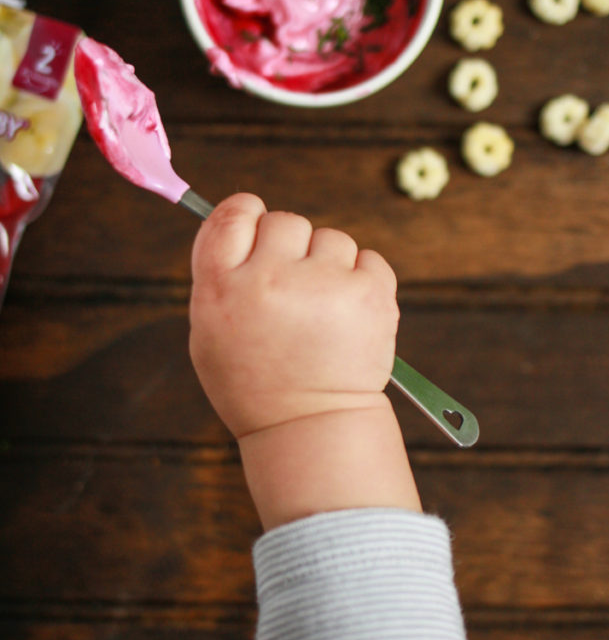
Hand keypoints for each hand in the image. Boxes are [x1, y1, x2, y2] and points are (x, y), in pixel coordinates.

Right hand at [189, 193, 399, 439]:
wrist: (309, 426)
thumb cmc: (254, 380)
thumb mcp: (209, 329)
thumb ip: (221, 271)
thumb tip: (242, 213)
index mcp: (222, 287)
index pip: (232, 214)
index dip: (247, 214)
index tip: (255, 228)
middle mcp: (271, 280)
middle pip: (284, 220)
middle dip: (290, 247)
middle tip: (291, 289)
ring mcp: (324, 286)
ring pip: (330, 239)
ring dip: (328, 265)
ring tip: (321, 311)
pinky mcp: (370, 294)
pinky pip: (368, 258)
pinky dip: (362, 280)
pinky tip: (347, 315)